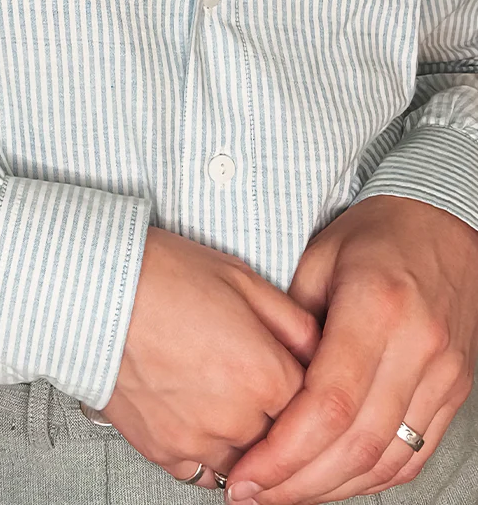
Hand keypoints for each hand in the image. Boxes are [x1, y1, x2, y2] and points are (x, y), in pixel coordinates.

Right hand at [101, 225, 321, 490]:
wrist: (95, 289)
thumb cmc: (163, 274)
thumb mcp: (243, 279)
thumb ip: (295, 323)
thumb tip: (321, 353)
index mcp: (264, 374)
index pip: (317, 404)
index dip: (310, 383)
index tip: (298, 370)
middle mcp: (236, 418)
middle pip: (285, 437)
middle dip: (281, 412)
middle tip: (260, 377)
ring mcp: (198, 440)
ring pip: (249, 464)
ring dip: (250, 439)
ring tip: (230, 394)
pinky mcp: (164, 451)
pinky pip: (205, 471)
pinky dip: (212, 451)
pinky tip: (204, 414)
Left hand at [224, 196, 477, 504]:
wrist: (442, 223)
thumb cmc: (376, 233)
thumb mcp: (317, 258)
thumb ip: (291, 323)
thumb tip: (259, 386)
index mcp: (376, 306)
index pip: (329, 404)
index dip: (284, 452)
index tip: (247, 473)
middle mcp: (417, 346)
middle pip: (357, 444)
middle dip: (299, 483)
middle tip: (253, 494)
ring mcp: (443, 373)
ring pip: (387, 460)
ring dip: (332, 489)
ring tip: (284, 494)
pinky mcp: (454, 389)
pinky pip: (413, 453)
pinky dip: (370, 477)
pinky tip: (333, 479)